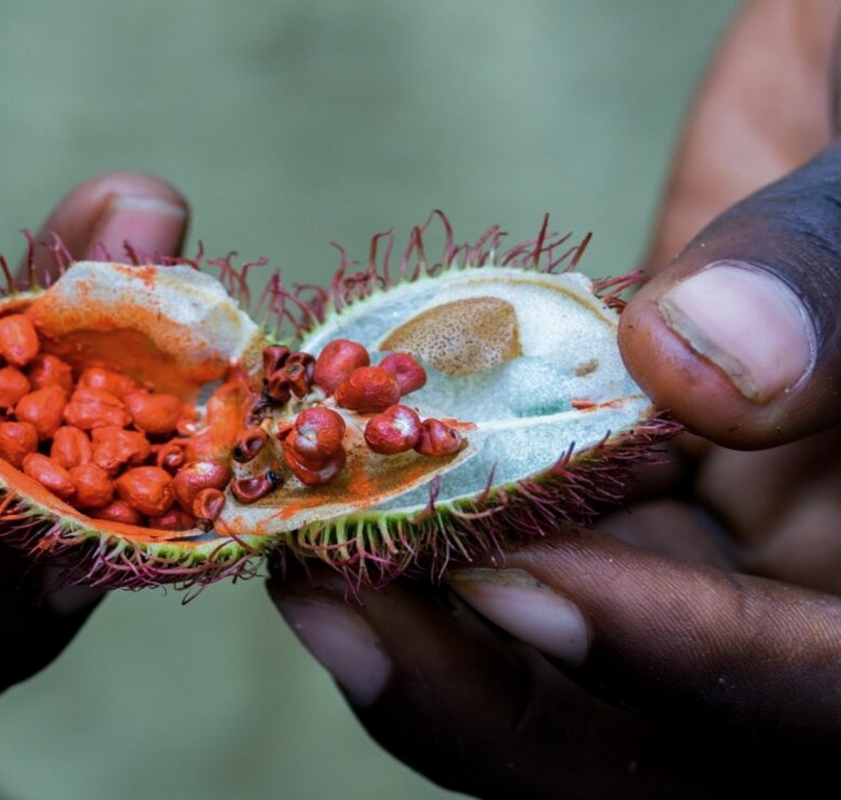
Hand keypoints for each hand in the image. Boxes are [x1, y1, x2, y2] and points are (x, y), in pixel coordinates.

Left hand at [268, 2, 840, 796]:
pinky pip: (502, 529)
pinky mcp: (593, 475)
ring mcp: (689, 537)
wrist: (839, 81)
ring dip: (413, 603)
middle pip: (646, 729)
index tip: (517, 588)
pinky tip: (329, 460)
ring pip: (547, 639)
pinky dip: (413, 508)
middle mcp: (790, 583)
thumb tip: (695, 361)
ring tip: (294, 533)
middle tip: (333, 600)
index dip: (685, 669)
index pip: (819, 694)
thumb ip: (828, 273)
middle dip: (478, 681)